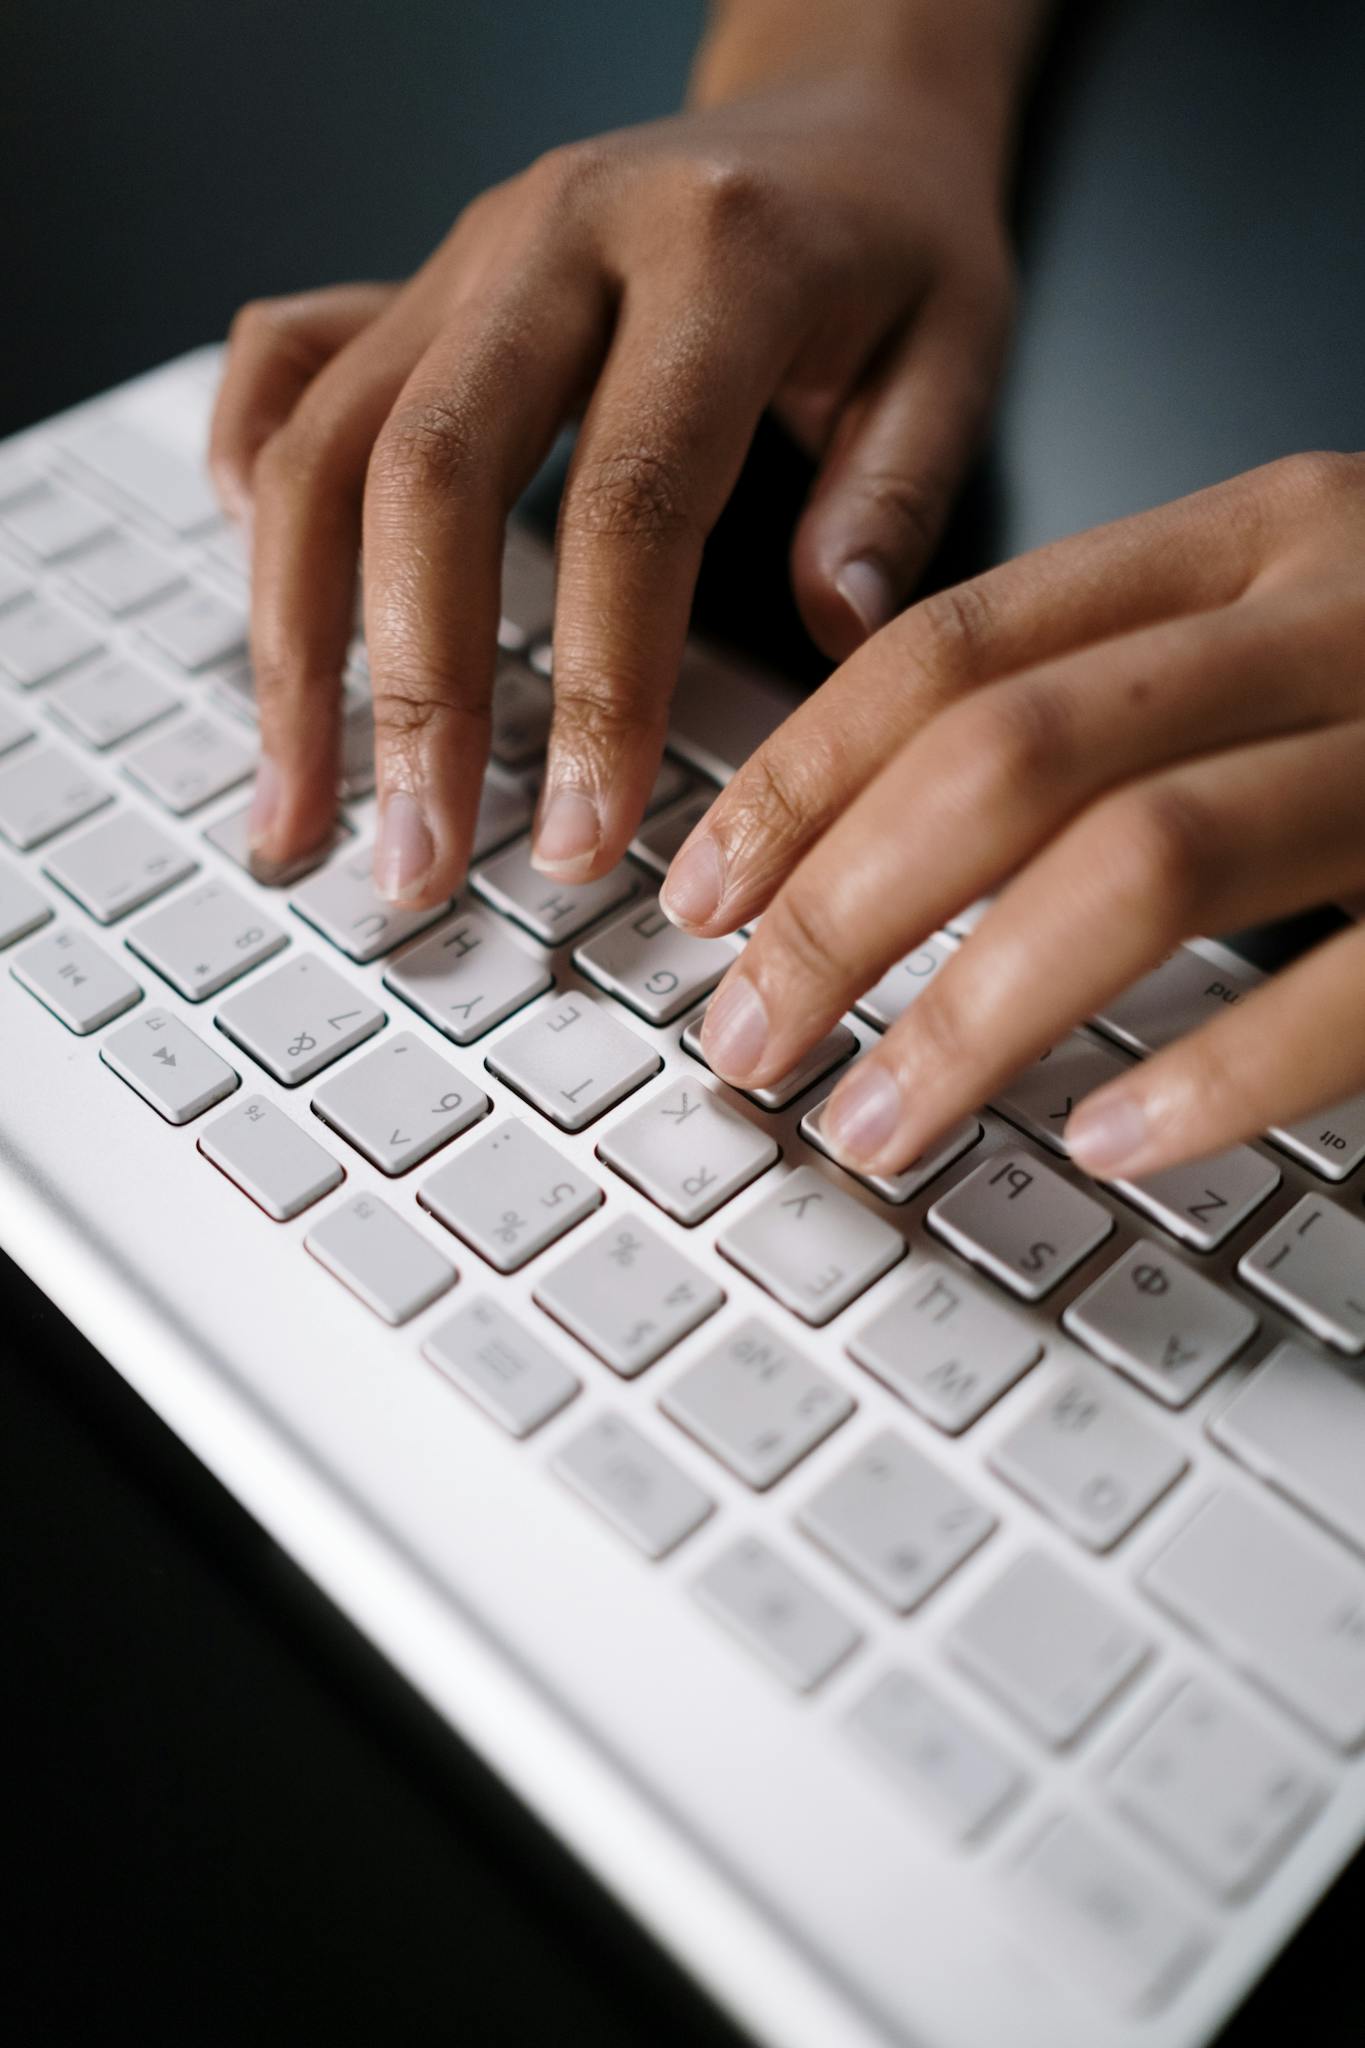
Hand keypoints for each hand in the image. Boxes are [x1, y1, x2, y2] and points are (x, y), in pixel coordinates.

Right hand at [209, 13, 1029, 904]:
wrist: (828, 104)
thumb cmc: (894, 240)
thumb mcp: (958, 346)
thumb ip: (896, 493)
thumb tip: (828, 637)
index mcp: (716, 256)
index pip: (631, 498)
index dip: (597, 686)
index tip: (588, 839)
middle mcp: (558, 237)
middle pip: (430, 474)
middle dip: (412, 694)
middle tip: (415, 861)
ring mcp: (463, 256)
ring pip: (322, 444)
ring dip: (294, 644)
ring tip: (301, 805)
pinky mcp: (411, 281)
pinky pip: (284, 368)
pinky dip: (249, 483)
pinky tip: (267, 611)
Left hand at [663, 452, 1364, 1180]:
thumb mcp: (1286, 629)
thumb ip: (1117, 694)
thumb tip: (870, 837)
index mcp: (1254, 537)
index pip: (954, 645)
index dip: (798, 778)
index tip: (700, 896)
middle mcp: (1339, 609)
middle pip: (1009, 754)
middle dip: (837, 909)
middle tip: (744, 1035)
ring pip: (1146, 860)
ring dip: (974, 1014)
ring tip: (872, 1119)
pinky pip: (1361, 985)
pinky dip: (1219, 1075)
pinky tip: (1110, 1146)